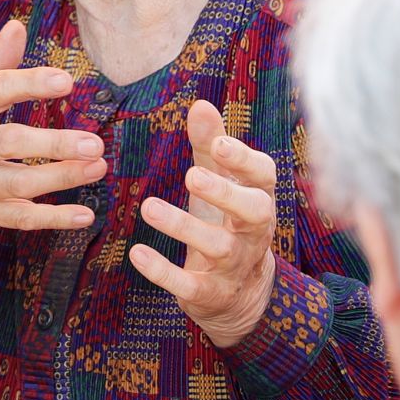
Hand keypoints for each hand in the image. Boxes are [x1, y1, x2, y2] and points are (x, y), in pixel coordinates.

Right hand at [0, 20, 105, 264]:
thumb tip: (18, 27)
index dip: (29, 84)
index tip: (66, 81)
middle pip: (9, 143)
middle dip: (53, 144)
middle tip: (94, 141)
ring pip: (19, 184)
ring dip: (61, 178)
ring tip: (98, 166)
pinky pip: (19, 218)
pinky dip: (53, 218)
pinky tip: (84, 213)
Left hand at [128, 99, 276, 347]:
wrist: (240, 295)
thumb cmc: (226, 223)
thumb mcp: (221, 184)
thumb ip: (212, 146)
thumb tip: (201, 104)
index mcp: (257, 199)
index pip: (263, 176)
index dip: (244, 160)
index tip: (219, 144)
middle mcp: (252, 233)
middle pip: (254, 212)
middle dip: (225, 193)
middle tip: (191, 175)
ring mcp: (234, 266)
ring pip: (218, 248)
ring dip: (184, 227)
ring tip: (149, 207)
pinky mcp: (210, 294)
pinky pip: (190, 286)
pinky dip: (163, 272)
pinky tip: (136, 253)